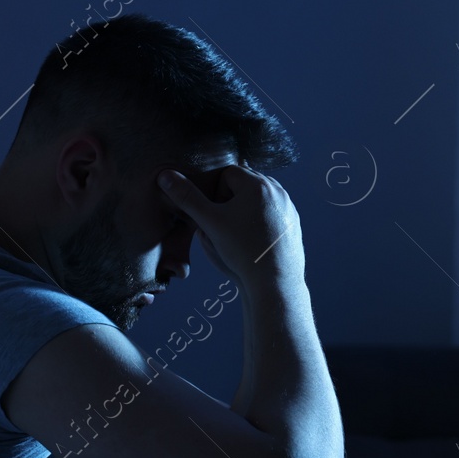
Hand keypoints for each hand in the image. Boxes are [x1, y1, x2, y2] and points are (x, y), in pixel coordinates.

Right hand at [158, 163, 302, 287]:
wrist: (274, 283)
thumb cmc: (242, 252)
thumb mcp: (209, 223)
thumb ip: (187, 198)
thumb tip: (165, 175)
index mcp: (258, 184)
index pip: (227, 174)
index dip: (214, 194)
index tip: (214, 215)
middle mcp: (277, 191)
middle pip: (244, 186)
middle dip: (229, 201)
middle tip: (223, 226)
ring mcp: (288, 208)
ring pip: (257, 201)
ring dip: (244, 211)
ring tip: (238, 236)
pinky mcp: (293, 224)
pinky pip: (271, 215)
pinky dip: (260, 223)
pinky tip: (253, 243)